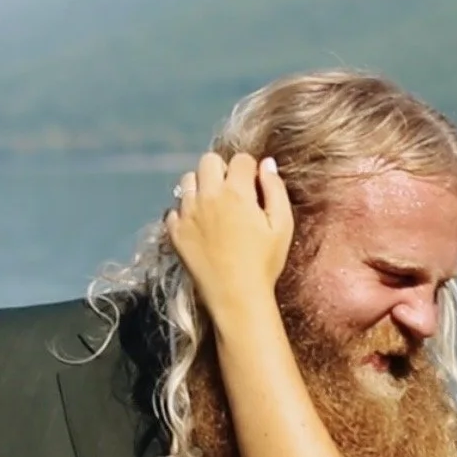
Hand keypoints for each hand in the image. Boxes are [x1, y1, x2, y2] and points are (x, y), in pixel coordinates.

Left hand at [164, 151, 293, 327]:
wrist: (236, 297)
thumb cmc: (264, 263)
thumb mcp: (282, 225)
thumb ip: (275, 189)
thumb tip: (266, 164)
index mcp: (237, 192)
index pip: (240, 159)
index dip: (250, 169)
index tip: (253, 186)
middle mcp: (208, 196)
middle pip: (208, 161)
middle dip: (222, 169)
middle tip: (232, 192)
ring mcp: (188, 213)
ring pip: (188, 180)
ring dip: (201, 186)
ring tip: (213, 206)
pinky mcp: (175, 231)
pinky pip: (174, 208)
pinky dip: (185, 211)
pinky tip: (199, 225)